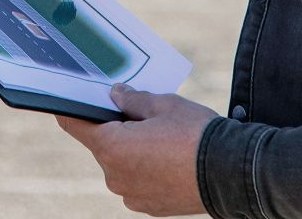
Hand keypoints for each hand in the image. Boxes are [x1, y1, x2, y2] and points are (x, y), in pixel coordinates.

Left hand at [56, 84, 215, 215]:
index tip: (70, 99)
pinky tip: (169, 159)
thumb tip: (116, 94)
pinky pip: (137, 182)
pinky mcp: (148, 207)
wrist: (232, 173)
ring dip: (132, 151)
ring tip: (163, 139)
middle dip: (116, 128)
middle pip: (103, 144)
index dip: (72, 109)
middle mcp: (114, 176)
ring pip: (121, 164)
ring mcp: (131, 195)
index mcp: (111, 147)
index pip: (75, 124)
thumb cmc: (196, 134)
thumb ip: (132, 99)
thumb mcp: (164, 104)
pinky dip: (146, 170)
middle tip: (142, 115)